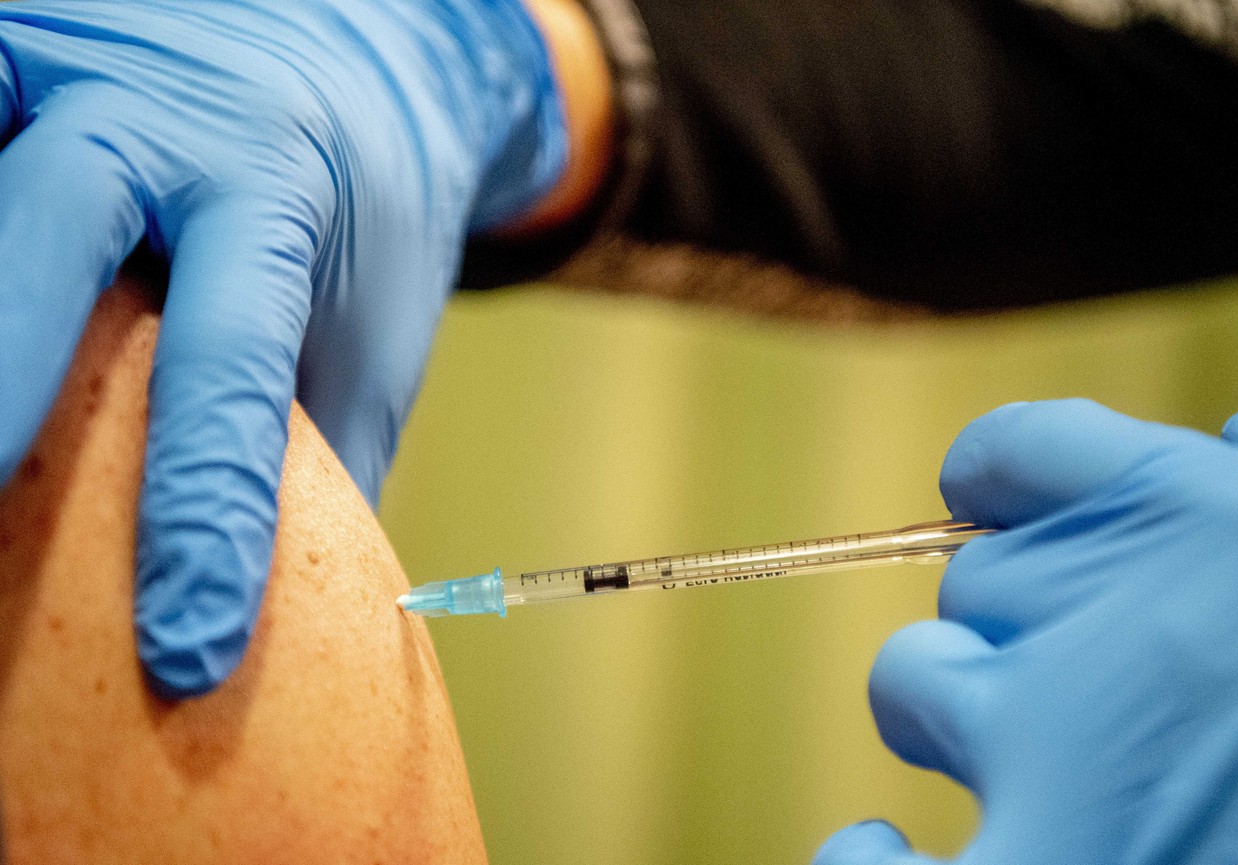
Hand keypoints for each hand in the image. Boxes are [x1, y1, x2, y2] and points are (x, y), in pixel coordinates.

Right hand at [0, 0, 564, 696]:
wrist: (358, 54)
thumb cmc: (364, 215)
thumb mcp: (374, 325)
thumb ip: (326, 446)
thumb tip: (307, 612)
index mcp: (274, 195)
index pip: (231, 372)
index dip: (205, 518)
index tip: (185, 652)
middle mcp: (162, 120)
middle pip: (45, 234)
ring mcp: (67, 67)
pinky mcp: (13, 44)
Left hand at [817, 400, 1237, 863]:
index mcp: (1209, 512)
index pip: (1026, 451)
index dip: (998, 483)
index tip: (986, 505)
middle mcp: (1109, 607)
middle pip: (980, 583)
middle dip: (1026, 630)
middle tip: (1095, 692)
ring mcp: (1058, 751)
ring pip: (916, 685)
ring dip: (962, 721)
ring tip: (1030, 773)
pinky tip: (887, 860)